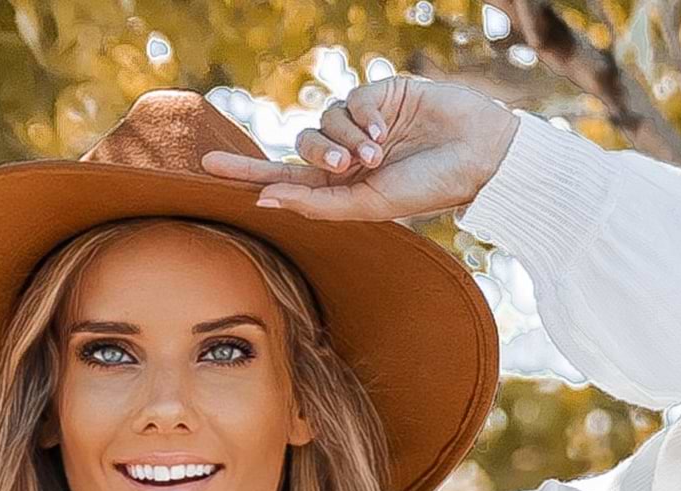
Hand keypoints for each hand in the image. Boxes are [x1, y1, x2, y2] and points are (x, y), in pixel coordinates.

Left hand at [199, 77, 517, 224]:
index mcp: (340, 187)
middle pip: (298, 146)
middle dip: (314, 156)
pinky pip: (347, 102)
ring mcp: (359, 123)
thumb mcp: (369, 206)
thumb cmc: (426, 189)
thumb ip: (317, 204)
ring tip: (378, 155)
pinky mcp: (375, 94)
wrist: (474, 157)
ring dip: (345, 140)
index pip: (283, 178)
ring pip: (321, 123)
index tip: (206, 168)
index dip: (246, 171)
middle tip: (347, 166)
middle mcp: (345, 154)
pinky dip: (362, 121)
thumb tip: (266, 197)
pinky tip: (386, 134)